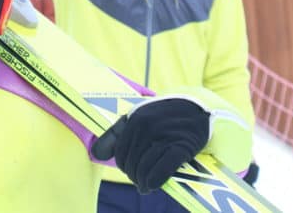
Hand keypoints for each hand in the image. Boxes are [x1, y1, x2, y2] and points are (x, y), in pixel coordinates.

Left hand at [91, 97, 209, 193]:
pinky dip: (154, 181)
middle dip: (134, 176)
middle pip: (132, 164)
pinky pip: (162, 171)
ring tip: (146, 186)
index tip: (132, 170)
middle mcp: (146, 127)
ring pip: (144, 170)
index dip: (124, 167)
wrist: (196, 107)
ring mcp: (163, 136)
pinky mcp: (181, 147)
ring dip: (143, 183)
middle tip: (141, 179)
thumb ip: (116, 134)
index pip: (120, 154)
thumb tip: (96, 154)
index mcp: (133, 119)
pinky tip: (152, 186)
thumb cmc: (163, 115)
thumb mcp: (137, 117)